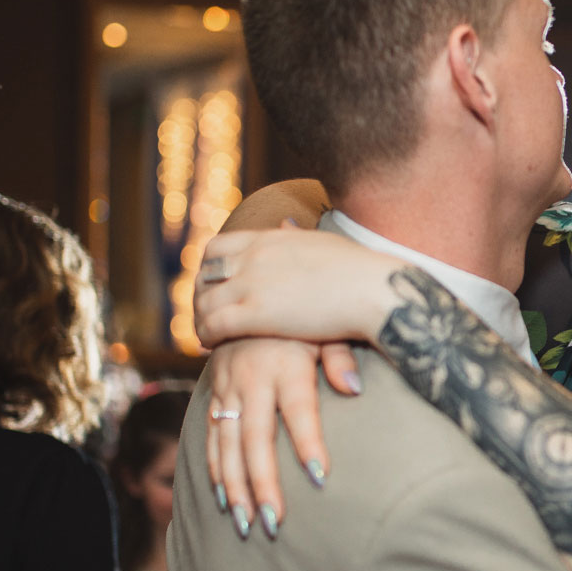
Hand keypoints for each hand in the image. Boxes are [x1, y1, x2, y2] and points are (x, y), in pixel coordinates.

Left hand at [193, 225, 395, 347]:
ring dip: (199, 319)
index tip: (213, 285)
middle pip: (205, 274)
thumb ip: (294, 236)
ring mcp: (252, 284)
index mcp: (268, 238)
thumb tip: (286, 225)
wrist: (372, 289)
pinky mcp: (256, 314)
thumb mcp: (319, 240)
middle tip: (204, 313)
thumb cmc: (359, 270)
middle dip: (200, 294)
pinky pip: (214, 323)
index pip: (217, 247)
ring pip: (204, 301)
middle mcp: (254, 257)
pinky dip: (205, 335)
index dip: (209, 268)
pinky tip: (209, 345)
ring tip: (203, 334)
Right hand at [204, 337, 363, 536]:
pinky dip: (215, 468)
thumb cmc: (304, 317)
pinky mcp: (215, 391)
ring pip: (228, 444)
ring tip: (245, 523)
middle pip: (256, 438)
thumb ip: (340, 357)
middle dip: (263, 482)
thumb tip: (354, 390)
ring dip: (235, 486)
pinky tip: (224, 498)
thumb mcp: (327, 327)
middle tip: (273, 521)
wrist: (252, 293)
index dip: (308, 443)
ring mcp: (228, 386)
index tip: (321, 477)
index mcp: (285, 363)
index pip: (299, 410)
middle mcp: (251, 377)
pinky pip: (212, 435)